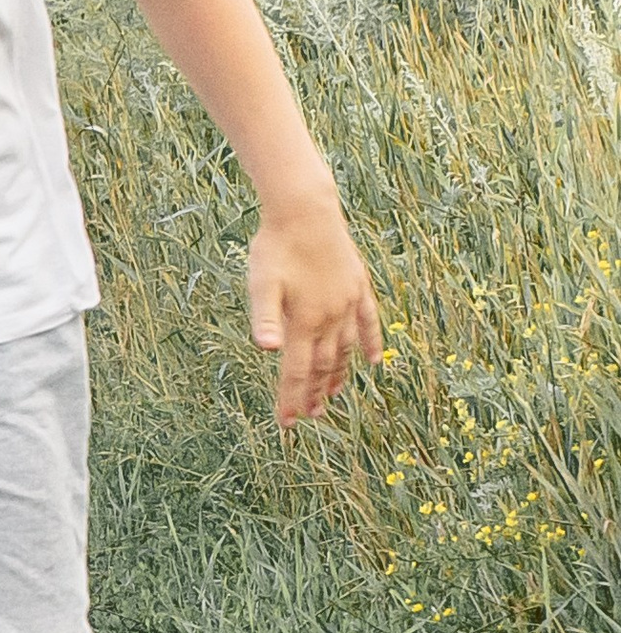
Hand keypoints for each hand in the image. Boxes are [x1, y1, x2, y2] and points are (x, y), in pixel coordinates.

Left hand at [249, 187, 382, 426]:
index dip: (291, 398)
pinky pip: (368, 323)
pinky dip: (370, 343)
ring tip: (332, 396)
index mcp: (303, 320)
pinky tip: (372, 361)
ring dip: (338, 375)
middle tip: (310, 417)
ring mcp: (348, 303)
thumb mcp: (261, 282)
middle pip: (321, 365)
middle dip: (313, 394)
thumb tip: (264, 349)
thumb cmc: (276, 246)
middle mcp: (330, 317)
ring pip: (344, 349)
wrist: (306, 209)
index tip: (287, 423)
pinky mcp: (358, 287)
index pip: (296, 370)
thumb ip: (264, 317)